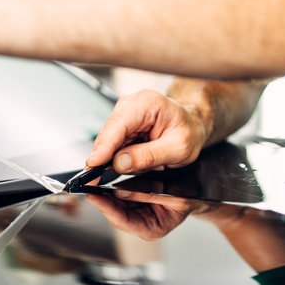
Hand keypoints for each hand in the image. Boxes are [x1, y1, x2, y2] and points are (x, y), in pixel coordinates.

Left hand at [85, 189, 202, 240]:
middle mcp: (143, 223)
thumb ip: (148, 194)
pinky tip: (104, 176)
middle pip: (114, 213)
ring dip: (104, 191)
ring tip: (93, 178)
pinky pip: (118, 194)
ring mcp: (138, 213)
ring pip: (114, 203)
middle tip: (88, 183)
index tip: (94, 196)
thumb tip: (121, 192)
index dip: (107, 209)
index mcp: (154, 228)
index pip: (123, 221)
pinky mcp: (135, 201)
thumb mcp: (175, 194)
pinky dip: (111, 185)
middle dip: (101, 198)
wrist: (201, 188)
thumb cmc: (193, 195)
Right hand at [86, 90, 209, 174]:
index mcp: (148, 104)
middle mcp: (132, 105)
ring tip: (119, 172)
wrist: (191, 126)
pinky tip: (121, 166)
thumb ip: (149, 156)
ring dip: (109, 159)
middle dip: (102, 157)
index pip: (118, 125)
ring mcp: (124, 114)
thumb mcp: (178, 149)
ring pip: (107, 140)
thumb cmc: (188, 132)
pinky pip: (111, 144)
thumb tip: (120, 164)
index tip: (93, 164)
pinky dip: (113, 157)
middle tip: (96, 180)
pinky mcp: (121, 125)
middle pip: (108, 134)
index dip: (103, 146)